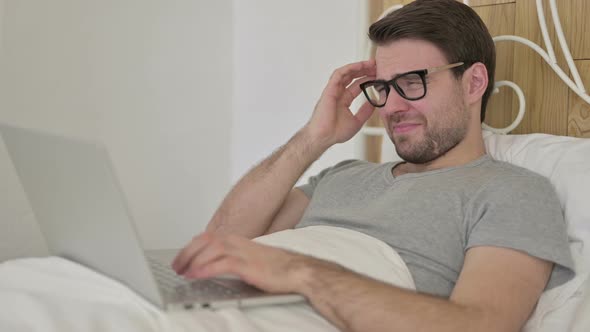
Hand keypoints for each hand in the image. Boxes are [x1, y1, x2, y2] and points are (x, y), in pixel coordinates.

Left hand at [171, 232, 308, 293]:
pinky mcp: (246, 265)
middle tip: (175, 266)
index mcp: (237, 239)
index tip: (181, 256)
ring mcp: (242, 252)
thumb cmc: (276, 265)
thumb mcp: (250, 257)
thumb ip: (234, 257)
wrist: (296, 270)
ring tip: (182, 271)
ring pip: (209, 250)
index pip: (208, 237)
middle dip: (187, 253)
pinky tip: (195, 275)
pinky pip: (220, 264)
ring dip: (192, 261)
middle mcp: (237, 242)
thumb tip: (216, 263)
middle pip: (204, 241)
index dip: (191, 246)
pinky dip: (205, 268)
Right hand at [306, 59, 376, 146]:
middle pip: (352, 77)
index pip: (357, 86)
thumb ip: (365, 111)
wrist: (324, 137)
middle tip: (377, 65)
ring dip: (358, 67)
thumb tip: (374, 103)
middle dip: (364, 70)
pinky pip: (338, 75)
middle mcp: (338, 94)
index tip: (379, 75)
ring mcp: (333, 91)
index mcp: (344, 100)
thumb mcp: (357, 121)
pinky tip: (359, 66)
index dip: (367, 79)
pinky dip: (349, 68)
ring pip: (346, 73)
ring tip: (370, 63)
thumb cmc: (336, 132)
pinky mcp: (329, 89)